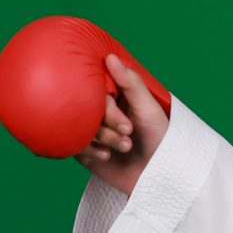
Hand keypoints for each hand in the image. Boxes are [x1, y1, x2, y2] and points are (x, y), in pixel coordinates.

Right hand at [74, 55, 168, 196]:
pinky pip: (73, 144)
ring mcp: (90, 130)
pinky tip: (106, 156)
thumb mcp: (148, 108)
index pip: (97, 89)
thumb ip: (131, 83)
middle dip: (107, 124)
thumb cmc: (159, 139)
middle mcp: (100, 111)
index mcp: (115, 96)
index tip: (127, 123)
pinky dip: (89, 150)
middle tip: (129, 133)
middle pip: (86, 107)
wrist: (158, 176)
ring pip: (79, 125)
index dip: (109, 106)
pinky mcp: (83, 150)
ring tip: (125, 147)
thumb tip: (110, 57)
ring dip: (102, 137)